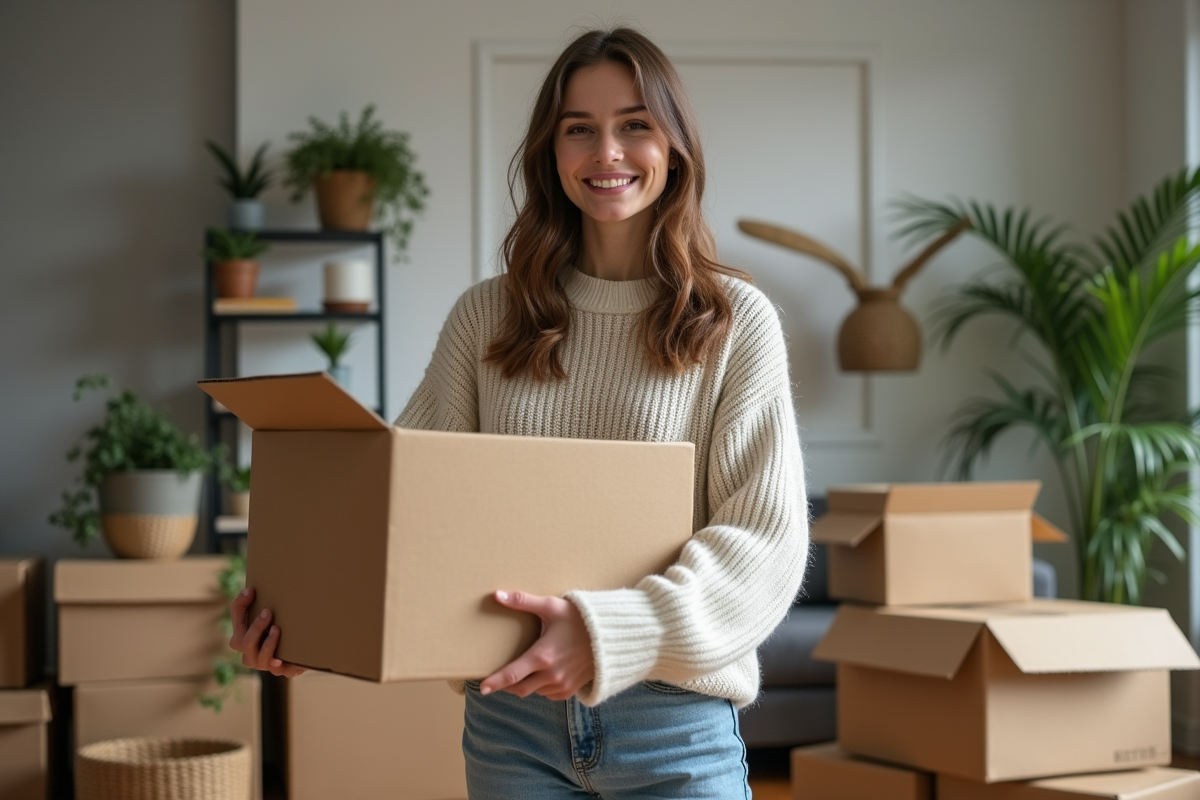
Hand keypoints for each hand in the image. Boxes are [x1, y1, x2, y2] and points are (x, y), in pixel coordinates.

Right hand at [229, 586, 306, 677]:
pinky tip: (286, 659)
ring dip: (268, 644)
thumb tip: (250, 590)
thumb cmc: (273, 625)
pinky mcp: (281, 671)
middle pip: (244, 643)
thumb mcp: (262, 612)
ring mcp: (264, 664)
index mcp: (240, 637)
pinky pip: (281, 671)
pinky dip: (285, 665)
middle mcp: (249, 654)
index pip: (237, 619)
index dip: (241, 606)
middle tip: (268, 612)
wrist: (296, 646)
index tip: (252, 592)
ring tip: (277, 630)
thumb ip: (250, 602)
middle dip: (255, 627)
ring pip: (260, 660)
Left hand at [479, 590, 594, 700]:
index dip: (495, 682)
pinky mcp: (570, 690)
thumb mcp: (551, 607)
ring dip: (524, 684)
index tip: (482, 689)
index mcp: (542, 656)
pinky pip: (547, 694)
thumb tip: (497, 595)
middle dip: (506, 685)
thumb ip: (522, 601)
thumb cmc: (579, 618)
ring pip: (533, 691)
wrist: (611, 635)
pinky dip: (540, 687)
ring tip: (522, 671)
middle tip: (497, 679)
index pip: (511, 675)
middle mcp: (551, 675)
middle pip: (519, 689)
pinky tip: (542, 673)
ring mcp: (561, 685)